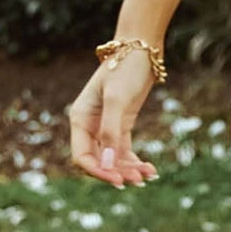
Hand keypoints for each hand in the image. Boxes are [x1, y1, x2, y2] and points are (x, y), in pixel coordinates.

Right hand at [67, 51, 161, 187]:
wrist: (141, 51)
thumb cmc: (125, 69)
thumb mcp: (117, 99)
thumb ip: (111, 131)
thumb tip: (108, 163)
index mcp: (80, 119)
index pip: (82, 156)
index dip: (97, 171)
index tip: (117, 179)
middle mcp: (90, 126)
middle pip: (99, 161)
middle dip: (116, 172)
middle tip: (138, 181)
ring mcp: (105, 127)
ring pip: (113, 158)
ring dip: (128, 170)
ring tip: (148, 176)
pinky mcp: (122, 125)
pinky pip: (124, 151)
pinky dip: (135, 161)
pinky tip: (150, 170)